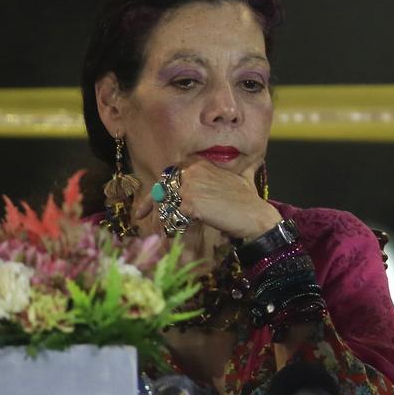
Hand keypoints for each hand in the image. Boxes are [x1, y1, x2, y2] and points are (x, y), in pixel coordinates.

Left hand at [133, 162, 281, 242]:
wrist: (255, 216)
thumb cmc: (249, 200)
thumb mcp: (243, 177)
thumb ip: (241, 168)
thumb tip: (254, 161)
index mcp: (200, 163)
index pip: (169, 174)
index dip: (156, 189)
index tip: (146, 203)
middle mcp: (192, 171)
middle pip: (161, 188)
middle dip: (150, 202)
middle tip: (139, 215)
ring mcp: (189, 187)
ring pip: (163, 202)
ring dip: (159, 215)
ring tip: (159, 228)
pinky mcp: (188, 205)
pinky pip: (169, 216)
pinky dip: (168, 225)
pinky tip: (171, 233)